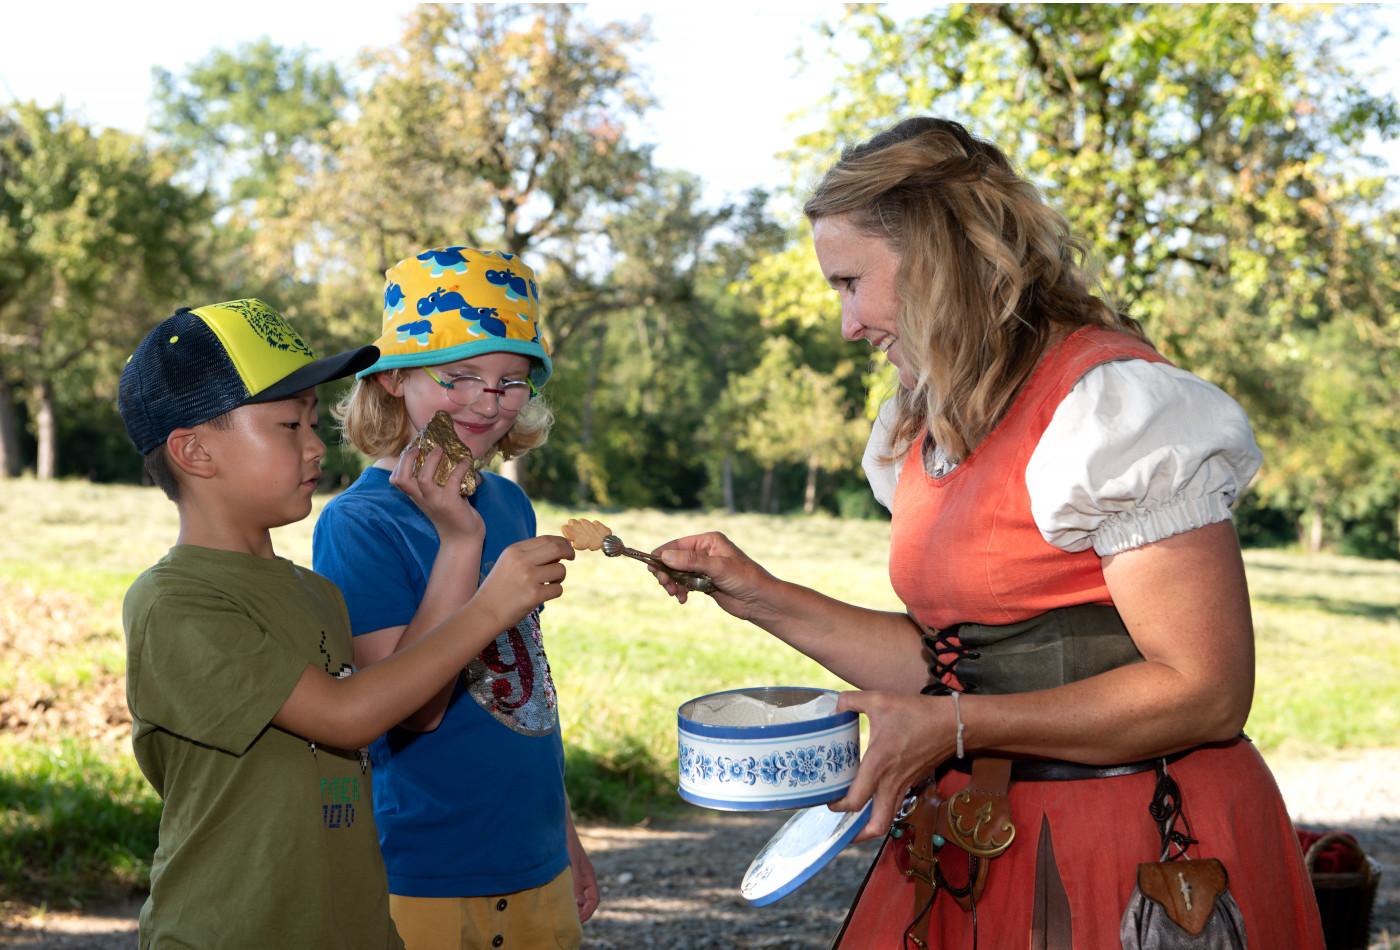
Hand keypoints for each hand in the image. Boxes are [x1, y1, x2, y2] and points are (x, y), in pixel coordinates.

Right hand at [389, 441, 483, 541]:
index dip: (399, 463)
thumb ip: (434, 484)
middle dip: (407, 460)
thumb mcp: (436, 499)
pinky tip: (466, 463)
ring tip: (440, 450)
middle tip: (419, 448)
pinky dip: (460, 468)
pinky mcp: (451, 503)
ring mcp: (436, 502)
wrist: (462, 539)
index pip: (396, 480)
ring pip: (424, 480)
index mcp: (416, 496)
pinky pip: (453, 481)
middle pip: (402, 479)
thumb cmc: (451, 515)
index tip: (411, 450)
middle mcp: (422, 499)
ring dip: (432, 461)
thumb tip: (443, 456)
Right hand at [472, 536, 573, 631]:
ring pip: (560, 570)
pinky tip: (543, 595)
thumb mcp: (508, 563)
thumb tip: (560, 548)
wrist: (484, 612)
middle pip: (557, 548)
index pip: (546, 539)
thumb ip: (530, 554)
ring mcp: (528, 577)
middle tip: (571, 557)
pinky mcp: (534, 595)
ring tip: (548, 583)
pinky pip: (558, 589)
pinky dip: (555, 592)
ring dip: (560, 577)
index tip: (567, 547)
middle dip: (569, 551)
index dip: (561, 542)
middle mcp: (521, 560)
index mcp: (514, 550)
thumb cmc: (499, 588)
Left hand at [566, 825, 598, 922]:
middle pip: (585, 900)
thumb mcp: (571, 865)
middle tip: (566, 920)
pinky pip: (566, 889)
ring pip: (575, 895)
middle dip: (578, 911)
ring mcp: (574, 875)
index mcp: (588, 876)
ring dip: (569, 904)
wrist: (557, 828)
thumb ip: (575, 884)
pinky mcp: (564, 872)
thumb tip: (578, 903)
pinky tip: (552, 898)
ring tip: (558, 911)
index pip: (594, 899)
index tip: (577, 920)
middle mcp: (583, 877)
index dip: (587, 912)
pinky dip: (562, 896)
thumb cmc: (566, 844)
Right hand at [649, 532, 774, 618]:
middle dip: (666, 572)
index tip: (651, 567)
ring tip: (675, 594)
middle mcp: (704, 552)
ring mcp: (703, 568)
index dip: (662, 554)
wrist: (760, 601)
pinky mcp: (704, 583)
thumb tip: (665, 555)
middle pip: (674, 559)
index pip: (677, 544)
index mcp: (708, 541)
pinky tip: (683, 599)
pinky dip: (680, 590)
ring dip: (672, 583)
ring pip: (677, 573)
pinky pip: (684, 584)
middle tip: (665, 585)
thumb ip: (691, 561)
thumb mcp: (718, 567)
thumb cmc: (745, 578)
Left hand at [828, 690, 955, 842]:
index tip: (828, 800)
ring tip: (855, 821)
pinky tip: (874, 797)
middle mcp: (891, 782)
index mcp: (878, 765)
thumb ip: (850, 701)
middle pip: (877, 826)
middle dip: (858, 834)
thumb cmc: (917, 713)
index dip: (838, 806)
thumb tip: (834, 707)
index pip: (855, 801)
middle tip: (842, 827)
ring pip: (888, 819)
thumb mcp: (879, 700)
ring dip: (872, 826)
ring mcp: (904, 785)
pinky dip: (883, 809)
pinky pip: (896, 804)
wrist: (953, 724)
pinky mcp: (913, 782)